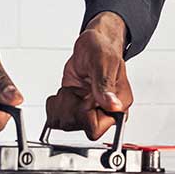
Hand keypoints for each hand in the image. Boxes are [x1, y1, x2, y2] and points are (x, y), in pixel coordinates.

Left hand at [45, 12, 131, 138]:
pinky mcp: (74, 108)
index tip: (83, 97)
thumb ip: (105, 85)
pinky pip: (57, 118)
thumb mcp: (103, 62)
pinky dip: (55, 104)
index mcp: (119, 104)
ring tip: (71, 89)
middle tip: (75, 90)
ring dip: (63, 104)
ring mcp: (88, 110)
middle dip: (71, 107)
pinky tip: (65, 92)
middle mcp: (104, 111)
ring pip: (66, 123)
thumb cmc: (102, 49)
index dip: (84, 114)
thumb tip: (114, 106)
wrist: (91, 45)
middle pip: (80, 127)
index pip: (97, 128)